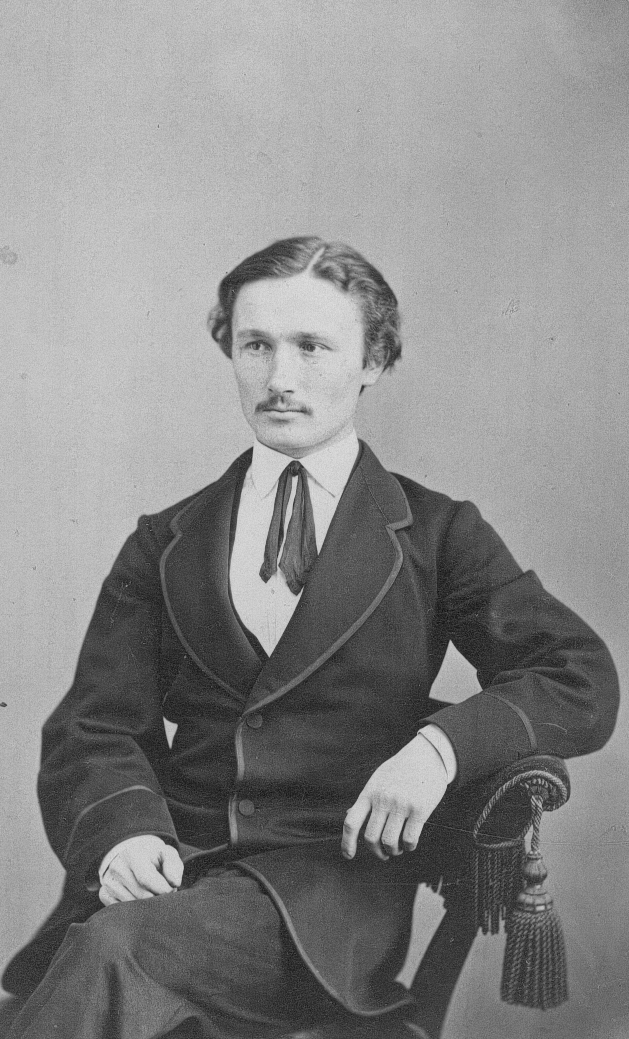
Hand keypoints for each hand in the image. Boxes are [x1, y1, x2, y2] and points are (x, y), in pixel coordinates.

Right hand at [99, 835, 183, 905]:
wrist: (131, 853)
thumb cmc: (152, 856)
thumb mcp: (167, 854)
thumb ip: (174, 866)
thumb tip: (174, 883)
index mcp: (132, 854)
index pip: (146, 879)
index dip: (163, 889)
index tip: (171, 889)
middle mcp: (117, 868)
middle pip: (142, 896)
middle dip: (157, 898)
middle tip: (163, 892)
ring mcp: (108, 882)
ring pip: (133, 906)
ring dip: (146, 905)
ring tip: (151, 894)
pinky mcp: (104, 894)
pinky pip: (122, 910)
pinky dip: (133, 909)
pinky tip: (138, 899)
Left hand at [341, 735, 447, 860]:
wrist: (428, 755)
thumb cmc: (401, 769)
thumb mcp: (378, 779)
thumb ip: (366, 798)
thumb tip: (349, 815)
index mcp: (369, 792)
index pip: (351, 822)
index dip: (347, 842)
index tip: (348, 856)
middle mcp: (383, 799)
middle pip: (371, 837)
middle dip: (377, 852)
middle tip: (384, 854)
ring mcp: (401, 804)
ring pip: (390, 842)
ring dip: (393, 851)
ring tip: (398, 849)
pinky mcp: (420, 809)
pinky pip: (410, 838)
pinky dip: (409, 846)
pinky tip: (410, 843)